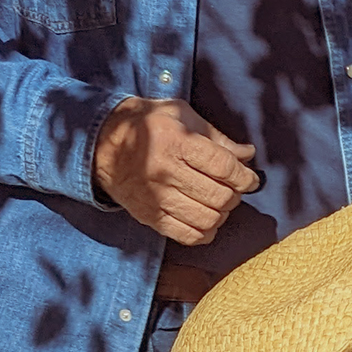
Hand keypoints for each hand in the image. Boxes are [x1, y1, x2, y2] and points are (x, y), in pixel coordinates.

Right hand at [93, 97, 258, 246]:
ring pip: (208, 218)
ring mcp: (156, 197)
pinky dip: (205, 232)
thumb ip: (217, 137)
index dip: (245, 176)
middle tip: (234, 188)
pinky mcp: (149, 216)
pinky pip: (188, 235)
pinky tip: (207, 219)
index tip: (250, 179)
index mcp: (176, 142)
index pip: (224, 167)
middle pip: (220, 196)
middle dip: (236, 194)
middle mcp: (165, 172)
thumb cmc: (148, 124)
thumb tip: (248, 155)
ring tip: (220, 202)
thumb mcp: (182, 115)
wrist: (101, 143)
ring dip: (223, 213)